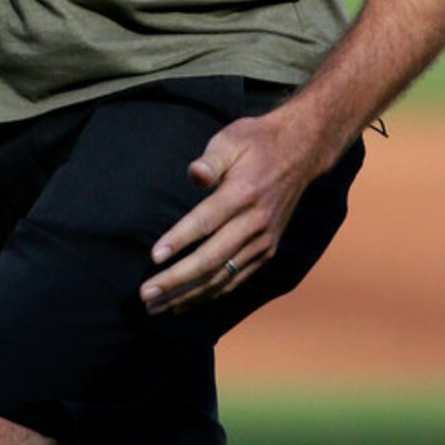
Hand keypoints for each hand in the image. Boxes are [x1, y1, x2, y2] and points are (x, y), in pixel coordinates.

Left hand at [139, 103, 320, 315]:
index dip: (179, 240)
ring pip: (222, 276)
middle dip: (177, 279)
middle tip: (145, 294)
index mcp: (243, 194)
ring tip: (157, 306)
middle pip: (211, 259)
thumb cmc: (256, 143)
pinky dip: (210, 294)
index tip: (154, 257)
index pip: (206, 222)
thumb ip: (211, 159)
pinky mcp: (266, 251)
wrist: (300, 152)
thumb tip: (195, 174)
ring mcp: (263, 241)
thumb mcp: (232, 139)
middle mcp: (255, 223)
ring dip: (188, 294)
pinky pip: (235, 279)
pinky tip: (185, 302)